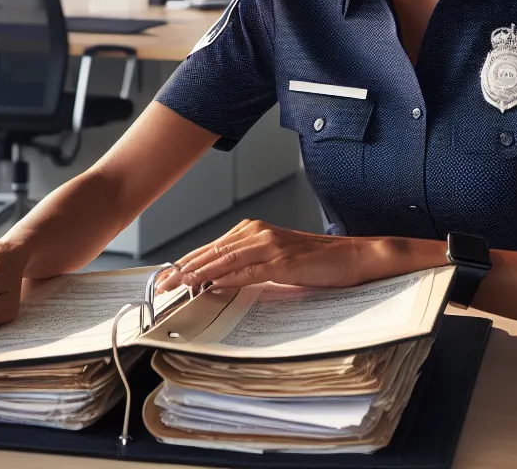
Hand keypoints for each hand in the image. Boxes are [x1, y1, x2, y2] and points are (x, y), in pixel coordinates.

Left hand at [158, 220, 414, 292]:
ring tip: (178, 286)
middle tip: (163, 284)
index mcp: (256, 231)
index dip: (188, 262)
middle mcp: (259, 233)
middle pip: (213, 252)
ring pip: (225, 260)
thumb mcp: (277, 261)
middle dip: (185, 269)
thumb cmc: (318, 261)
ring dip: (198, 274)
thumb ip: (250, 265)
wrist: (353, 257)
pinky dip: (226, 279)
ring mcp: (271, 246)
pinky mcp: (283, 261)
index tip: (168, 276)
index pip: (213, 247)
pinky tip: (211, 286)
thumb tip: (221, 282)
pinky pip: (248, 272)